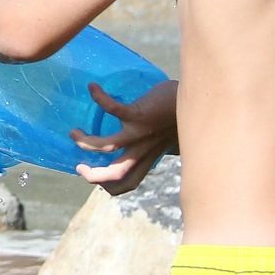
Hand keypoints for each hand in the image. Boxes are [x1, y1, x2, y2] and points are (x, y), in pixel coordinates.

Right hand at [72, 79, 177, 195]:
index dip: (107, 186)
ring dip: (87, 142)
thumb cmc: (183, 116)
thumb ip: (162, 145)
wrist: (201, 100)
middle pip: (115, 175)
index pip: (127, 183)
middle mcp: (143, 150)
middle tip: (78, 164)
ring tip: (74, 131)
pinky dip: (100, 98)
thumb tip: (164, 147)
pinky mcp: (139, 115)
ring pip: (107, 146)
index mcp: (148, 157)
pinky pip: (114, 109)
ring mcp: (140, 134)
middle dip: (93, 175)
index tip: (93, 174)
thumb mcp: (170, 137)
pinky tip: (93, 87)